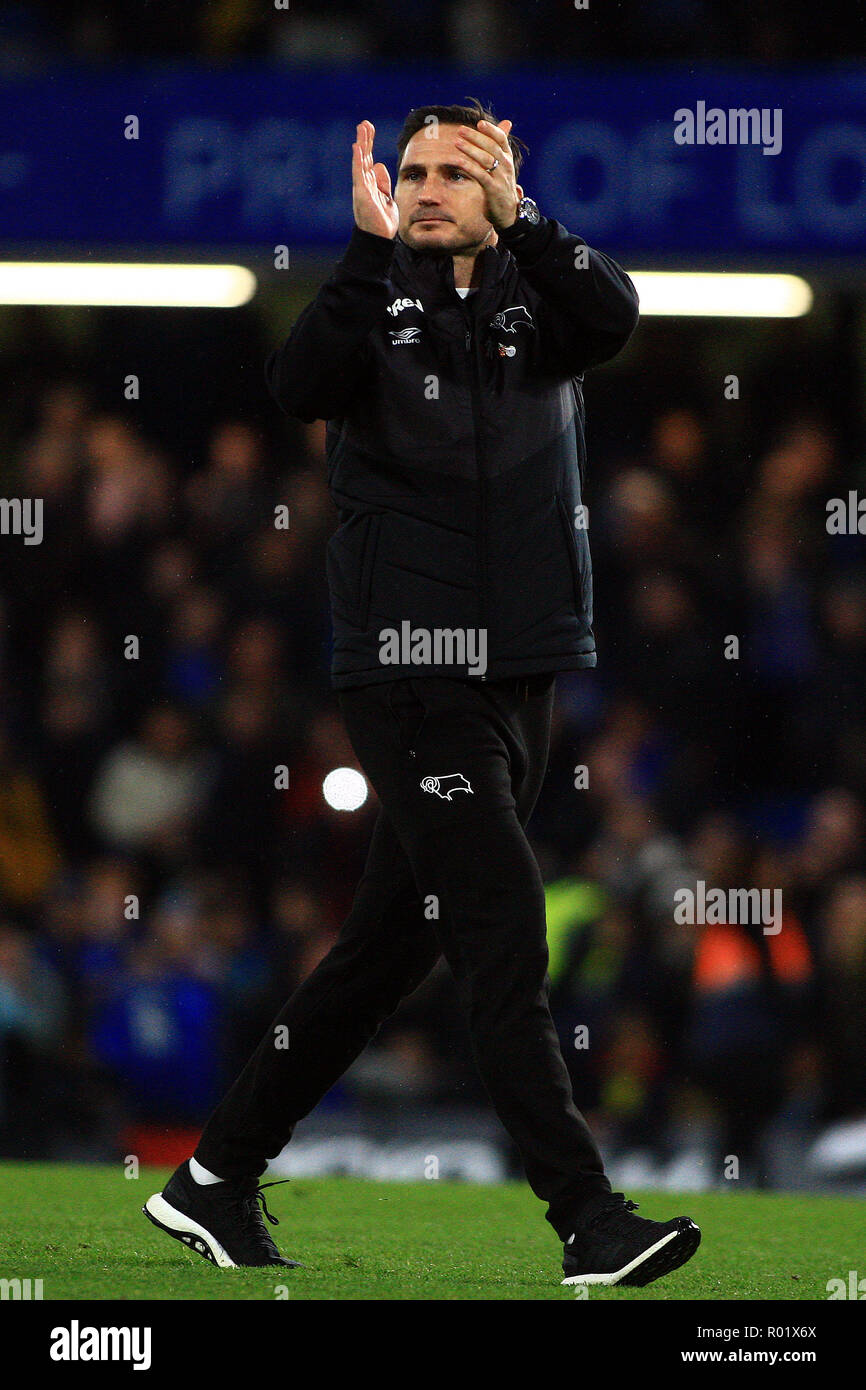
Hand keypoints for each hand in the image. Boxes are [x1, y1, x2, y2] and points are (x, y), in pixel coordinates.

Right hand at [352, 120, 397, 239]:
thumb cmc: (382, 221)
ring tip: (361, 128)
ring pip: (361, 161)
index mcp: (370, 184)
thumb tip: (378, 164)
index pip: (368, 159)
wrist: (380, 238)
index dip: (368, 144)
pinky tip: (358, 147)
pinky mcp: (362, 193)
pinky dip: (358, 160)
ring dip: (361, 144)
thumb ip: (382, 182)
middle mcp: (364, 183)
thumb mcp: (386, 197)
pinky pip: (359, 173)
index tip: (369, 129)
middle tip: (364, 123)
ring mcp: (362, 187)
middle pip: (363, 157)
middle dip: (365, 140)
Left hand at [452, 118, 521, 229]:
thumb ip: (500, 146)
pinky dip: (469, 166)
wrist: (508, 213)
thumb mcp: (503, 166)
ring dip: (470, 149)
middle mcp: (506, 165)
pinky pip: (481, 175)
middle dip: (475, 137)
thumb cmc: (501, 187)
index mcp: (507, 158)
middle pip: (491, 146)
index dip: (491, 130)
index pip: (501, 139)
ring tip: (456, 142)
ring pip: (486, 159)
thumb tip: (506, 122)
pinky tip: (458, 161)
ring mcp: (500, 177)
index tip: (479, 123)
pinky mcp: (494, 189)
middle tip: (460, 130)